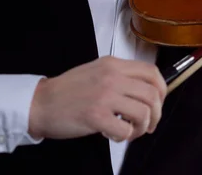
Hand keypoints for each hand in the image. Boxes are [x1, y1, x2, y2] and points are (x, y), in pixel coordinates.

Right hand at [28, 56, 166, 142]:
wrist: (40, 103)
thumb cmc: (69, 91)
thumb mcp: (98, 71)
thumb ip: (121, 76)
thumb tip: (148, 92)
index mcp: (114, 64)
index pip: (152, 73)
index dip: (162, 90)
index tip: (158, 103)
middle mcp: (112, 77)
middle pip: (152, 94)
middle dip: (156, 113)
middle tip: (149, 124)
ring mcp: (104, 96)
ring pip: (143, 112)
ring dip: (143, 127)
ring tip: (132, 131)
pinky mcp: (96, 116)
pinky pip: (125, 129)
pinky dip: (126, 136)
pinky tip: (116, 135)